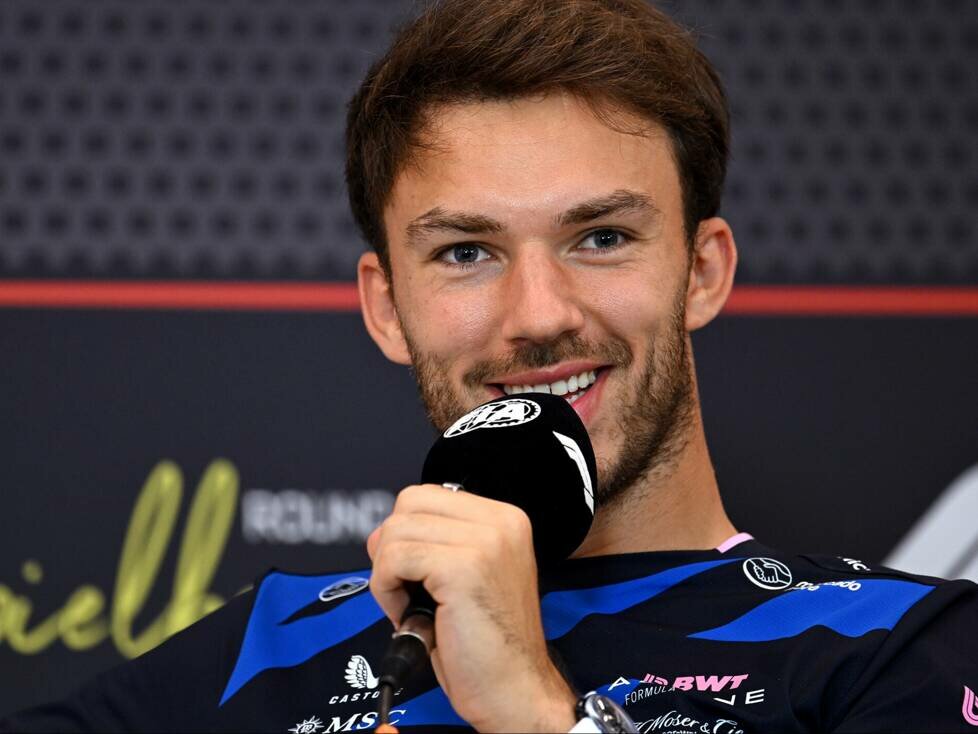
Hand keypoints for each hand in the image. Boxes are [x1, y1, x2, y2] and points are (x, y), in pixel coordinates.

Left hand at [367, 484, 577, 732]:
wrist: (514, 690)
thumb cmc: (487, 644)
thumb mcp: (464, 577)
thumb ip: (433, 543)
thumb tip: (379, 533)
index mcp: (504, 519)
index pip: (425, 496)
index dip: (405, 533)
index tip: (413, 575)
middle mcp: (501, 522)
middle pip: (407, 503)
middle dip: (392, 548)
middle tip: (406, 590)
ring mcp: (485, 541)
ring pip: (395, 531)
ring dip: (387, 575)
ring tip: (412, 609)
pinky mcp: (463, 568)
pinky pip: (394, 559)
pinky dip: (387, 591)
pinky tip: (409, 616)